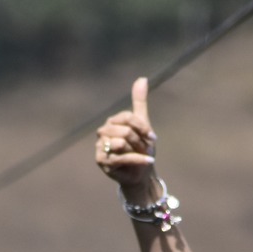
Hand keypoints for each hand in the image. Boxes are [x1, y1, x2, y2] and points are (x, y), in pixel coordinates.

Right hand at [94, 77, 159, 200]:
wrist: (141, 173)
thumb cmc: (140, 149)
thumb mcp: (143, 125)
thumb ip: (139, 102)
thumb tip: (142, 78)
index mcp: (112, 122)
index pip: (128, 117)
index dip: (142, 127)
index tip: (152, 137)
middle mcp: (102, 132)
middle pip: (125, 130)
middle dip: (139, 141)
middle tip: (144, 149)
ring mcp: (100, 147)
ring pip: (121, 142)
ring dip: (137, 151)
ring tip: (141, 156)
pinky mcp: (102, 162)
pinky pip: (121, 156)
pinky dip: (138, 160)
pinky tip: (148, 161)